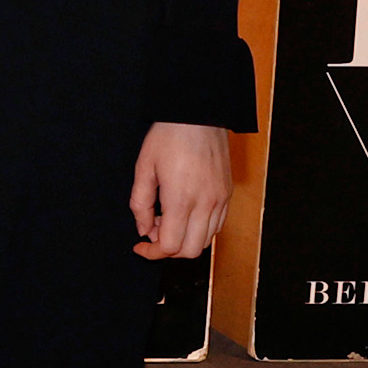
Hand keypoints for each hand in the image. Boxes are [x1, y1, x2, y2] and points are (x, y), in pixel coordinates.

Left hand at [131, 122, 232, 259]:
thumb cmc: (168, 137)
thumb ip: (141, 204)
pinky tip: (184, 214)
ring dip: (185, 240)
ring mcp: (220, 199)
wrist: (199, 115)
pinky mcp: (227, 194)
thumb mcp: (144, 168)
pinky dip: (200, 229)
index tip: (140, 246)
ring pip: (206, 240)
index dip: (153, 253)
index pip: (171, 246)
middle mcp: (206, 204)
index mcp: (181, 199)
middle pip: (190, 250)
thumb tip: (144, 230)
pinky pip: (217, 225)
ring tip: (167, 220)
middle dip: (168, 250)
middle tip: (153, 232)